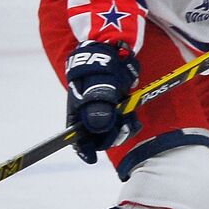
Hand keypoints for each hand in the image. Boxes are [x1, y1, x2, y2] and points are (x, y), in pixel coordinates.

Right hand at [65, 41, 139, 163]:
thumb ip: (99, 106)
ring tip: (129, 117)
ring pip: (113, 130)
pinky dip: (129, 120)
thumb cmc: (102, 65)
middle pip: (98, 137)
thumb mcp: (100, 85)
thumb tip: (99, 126)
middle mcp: (89, 113)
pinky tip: (132, 114)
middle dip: (111, 135)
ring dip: (123, 127)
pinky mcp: (117, 108)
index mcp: (78, 110)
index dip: (82, 149)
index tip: (91, 159)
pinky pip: (123, 122)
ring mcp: (104, 111)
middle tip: (124, 125)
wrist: (114, 49)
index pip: (76, 137)